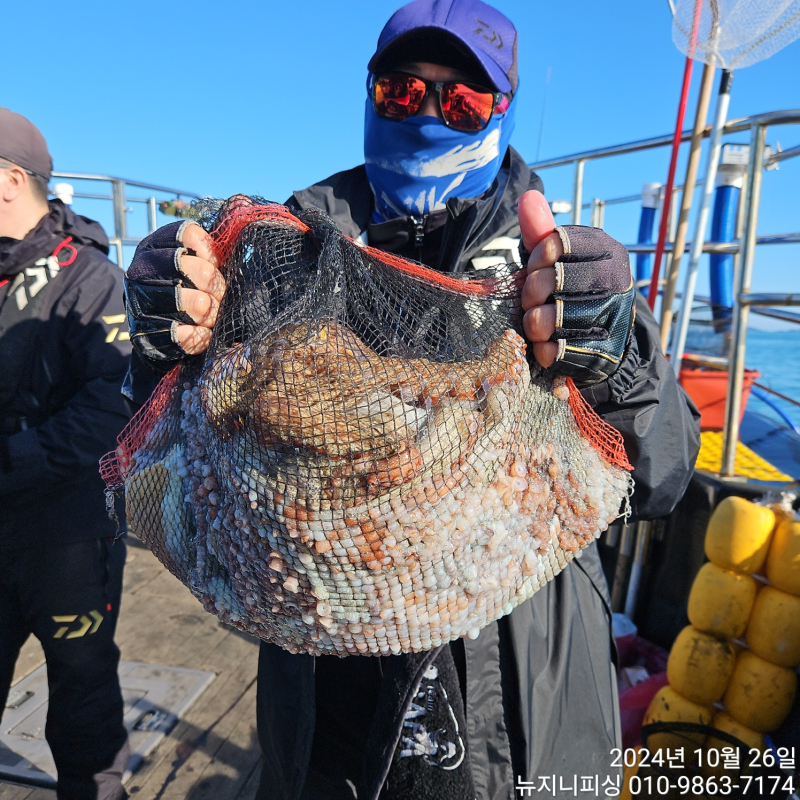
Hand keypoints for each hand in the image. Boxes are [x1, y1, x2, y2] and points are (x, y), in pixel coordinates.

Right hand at [125, 220, 225, 363]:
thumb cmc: (195, 290)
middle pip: (192, 267)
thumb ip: (220, 239)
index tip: (216, 263)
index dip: (211, 252)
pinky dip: (201, 336)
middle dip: (215, 285)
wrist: (167, 333)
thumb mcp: (207, 261)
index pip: (188, 234)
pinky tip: (206, 334)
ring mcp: (139, 299)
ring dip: (210, 312)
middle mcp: (142, 268)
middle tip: (220, 296)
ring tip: (213, 316)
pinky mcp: (143, 331)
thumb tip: (243, 204)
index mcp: (157, 244)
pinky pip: (182, 333)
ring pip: (190, 301)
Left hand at [518, 190, 634, 385]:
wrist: (608, 341)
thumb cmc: (576, 292)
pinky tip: (548, 343)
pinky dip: (542, 348)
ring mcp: (612, 319)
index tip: (538, 267)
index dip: (537, 258)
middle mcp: (616, 283)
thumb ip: (542, 231)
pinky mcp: (601, 354)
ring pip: (547, 319)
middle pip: (548, 280)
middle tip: (533, 299)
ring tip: (539, 321)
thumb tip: (527, 197)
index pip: (554, 243)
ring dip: (534, 322)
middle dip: (531, 293)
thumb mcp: (560, 259)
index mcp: (609, 252)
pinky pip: (553, 350)